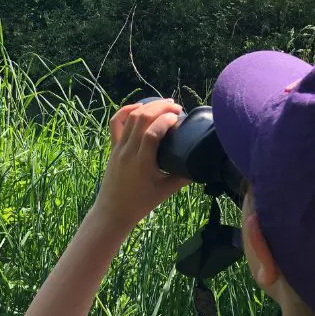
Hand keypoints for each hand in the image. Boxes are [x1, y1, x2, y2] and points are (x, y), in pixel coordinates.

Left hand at [92, 99, 190, 232]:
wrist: (113, 211)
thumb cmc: (141, 203)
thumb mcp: (166, 191)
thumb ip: (183, 177)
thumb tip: (201, 166)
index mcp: (142, 162)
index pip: (152, 133)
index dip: (166, 120)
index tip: (179, 118)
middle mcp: (128, 151)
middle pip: (141, 118)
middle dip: (159, 107)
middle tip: (176, 107)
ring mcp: (118, 148)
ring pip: (130, 117)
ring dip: (147, 106)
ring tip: (164, 104)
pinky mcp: (113, 147)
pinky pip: (116, 123)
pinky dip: (126, 110)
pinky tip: (139, 106)